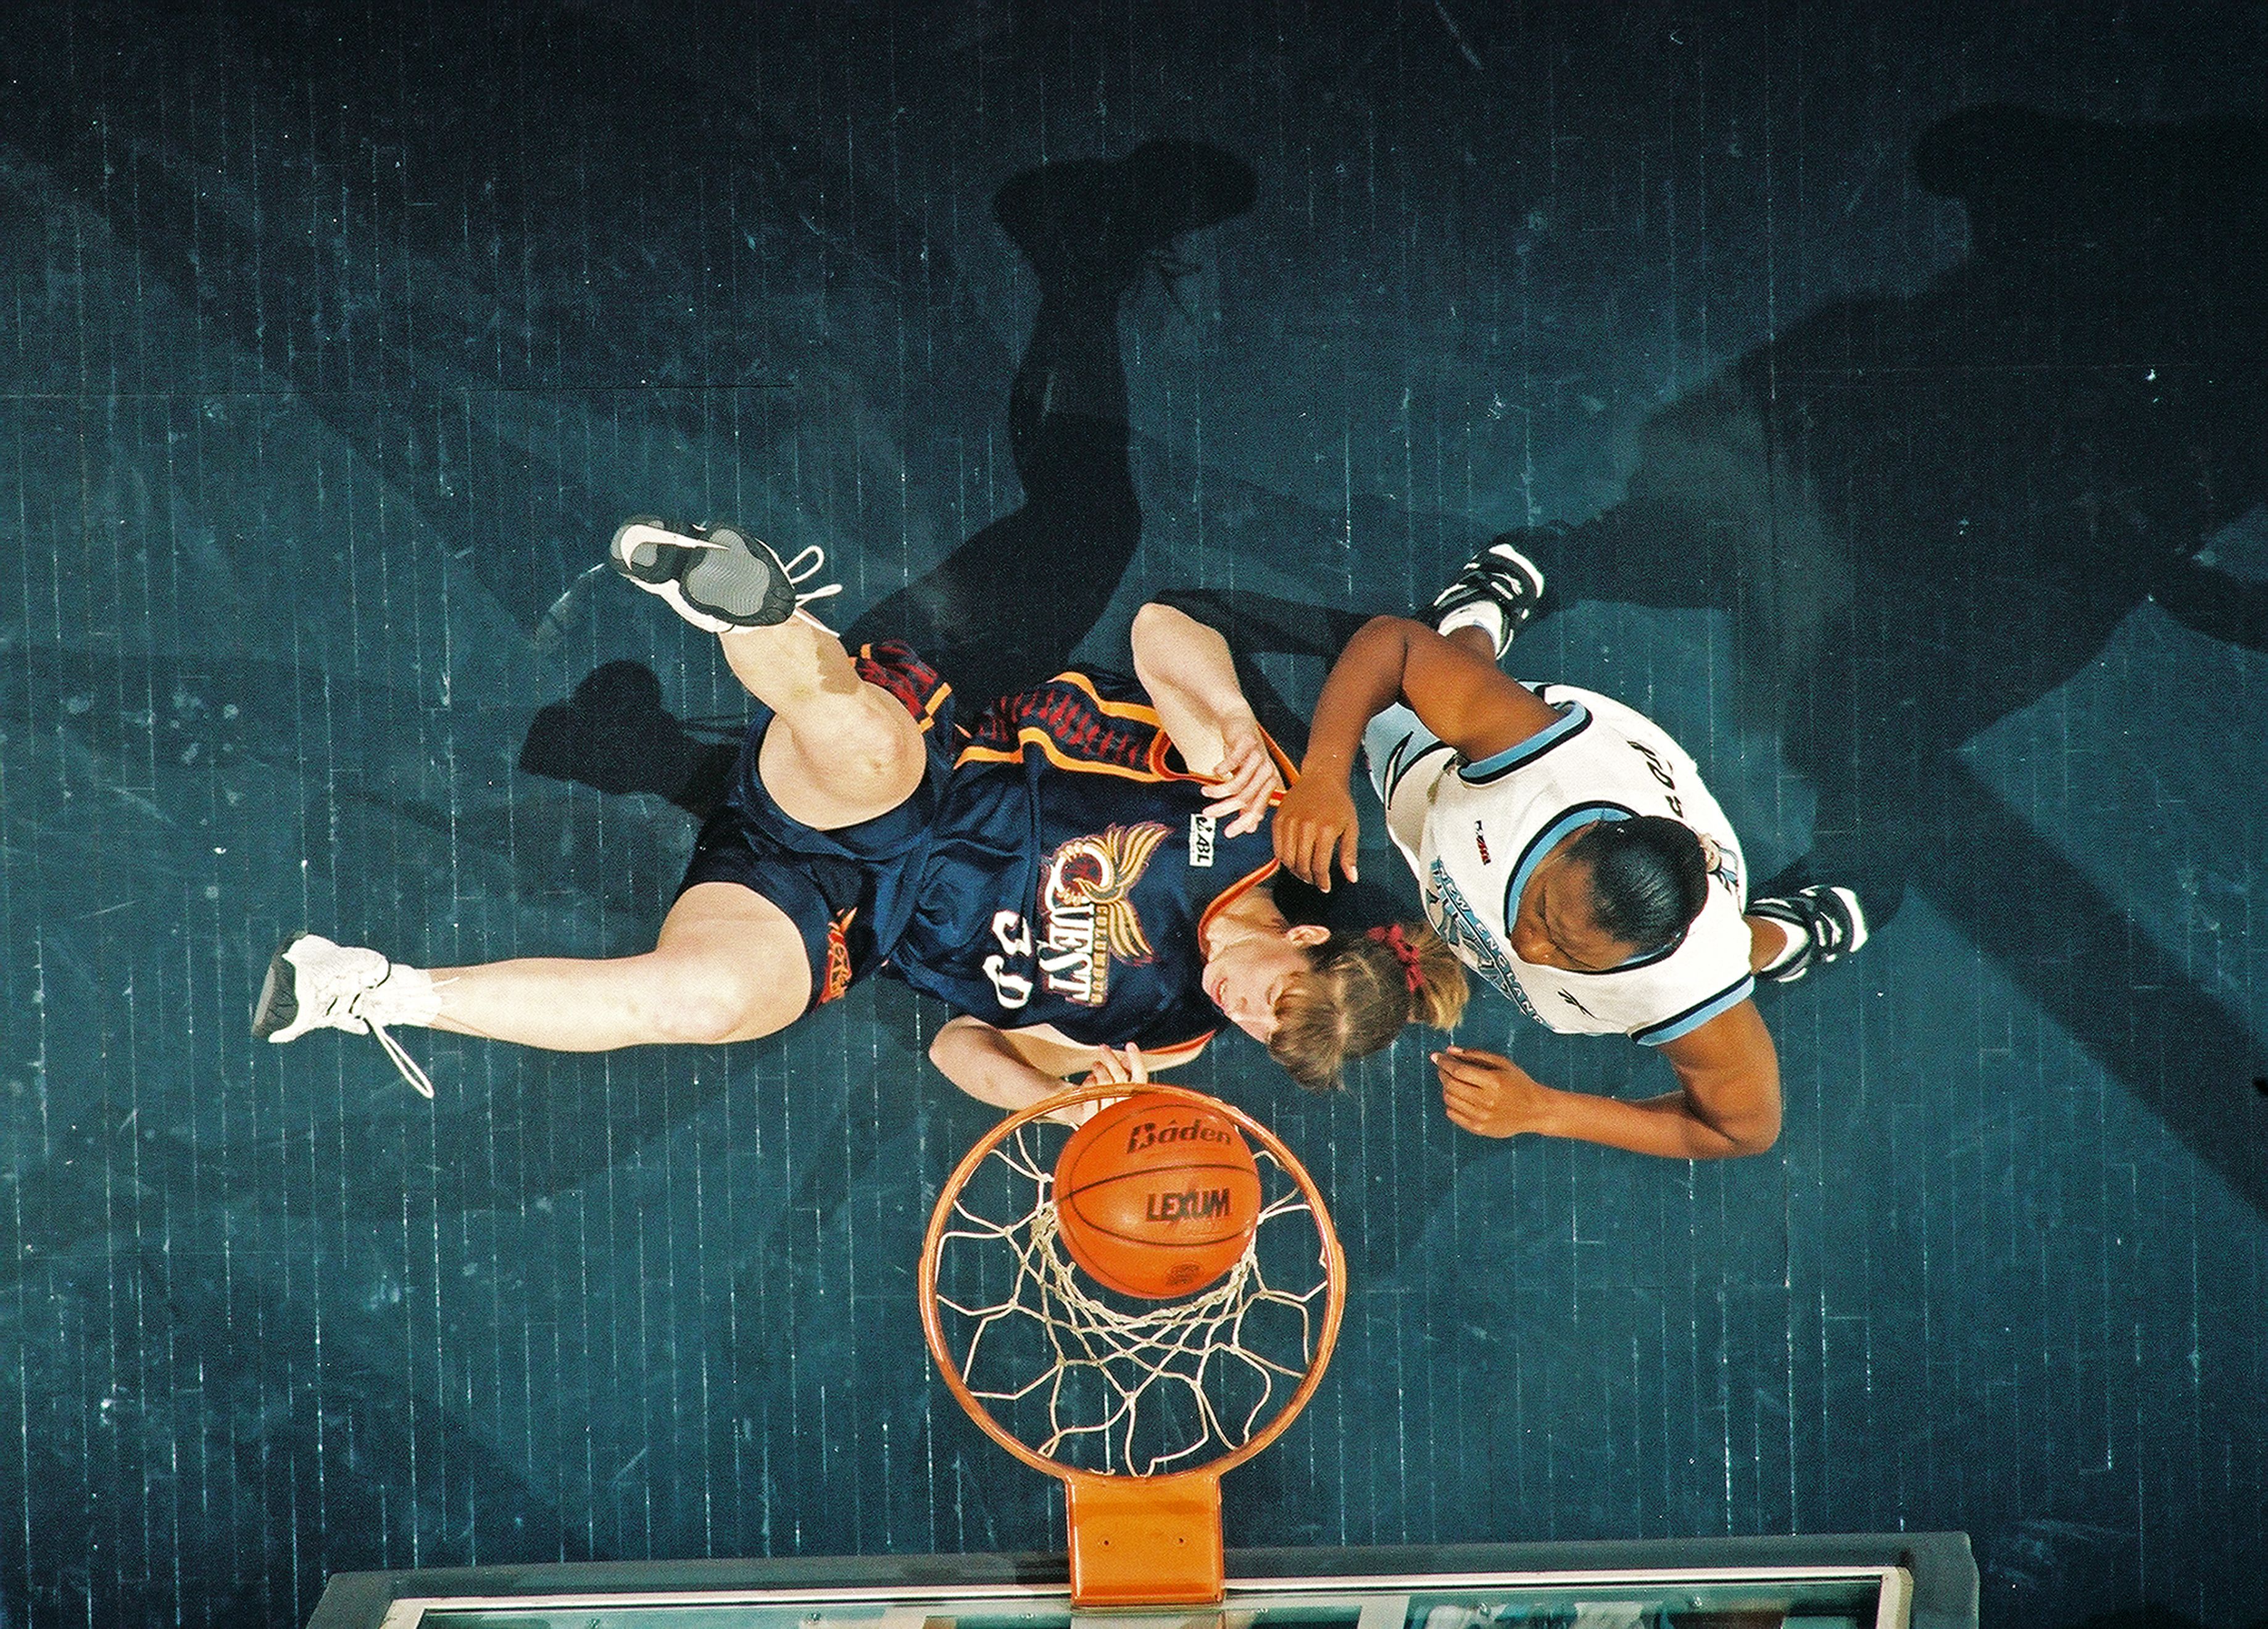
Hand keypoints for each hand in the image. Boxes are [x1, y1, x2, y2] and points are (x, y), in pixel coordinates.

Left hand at [1056, 1043, 1148, 1126]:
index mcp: (1139, 1106)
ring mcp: (1108, 1118)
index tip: (1130, 1045)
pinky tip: (1089, 1080)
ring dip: (1099, 1071)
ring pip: (1104, 1085)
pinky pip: (1089, 1096)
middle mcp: (1126, 1114)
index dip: (1136, 1060)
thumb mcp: (1122, 1092)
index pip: (1140, 1078)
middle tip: (1103, 1049)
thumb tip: (1127, 1058)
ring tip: (1096, 1065)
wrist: (1095, 1136)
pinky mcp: (1091, 1122)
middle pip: (1119, 1078)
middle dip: (1111, 1060)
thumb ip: (1127, 1076)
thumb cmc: (1111, 1111)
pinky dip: (1089, 1085)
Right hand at [1202, 715, 1283, 837]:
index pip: (1257, 809)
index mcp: (1269, 783)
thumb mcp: (1246, 780)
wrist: (1239, 722)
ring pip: (1238, 783)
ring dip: (1218, 791)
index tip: (1226, 833)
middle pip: (1245, 798)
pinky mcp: (1247, 743)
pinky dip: (1222, 769)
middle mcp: (1267, 771)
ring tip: (1205, 792)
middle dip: (1223, 808)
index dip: (1242, 823)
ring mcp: (1258, 756)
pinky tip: (1214, 771)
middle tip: (1207, 814)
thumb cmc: (1243, 754)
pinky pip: (1234, 761)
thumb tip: (1250, 828)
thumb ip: (1249, 802)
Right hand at [1272, 774, 1360, 891]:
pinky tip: (1293, 860)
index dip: (1322, 881)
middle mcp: (1306, 826)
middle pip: (1302, 864)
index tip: (1325, 887)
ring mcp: (1290, 822)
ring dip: (1295, 871)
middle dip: (1309, 878)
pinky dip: (1284, 858)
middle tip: (1314, 881)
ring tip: (1303, 873)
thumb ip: (1349, 854)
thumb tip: (1352, 878)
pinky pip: (1277, 847)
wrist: (1321, 777)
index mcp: (1326, 829)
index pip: (1320, 866)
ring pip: (1287, 859)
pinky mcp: (1279, 819)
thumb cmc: (1338, 802)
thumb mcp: (1351, 827)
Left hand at [1433, 1045, 1558, 1138]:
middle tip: (1443, 1067)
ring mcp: (1482, 1117)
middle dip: (1443, 1073)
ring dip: (1446, 1087)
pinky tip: (1459, 1097)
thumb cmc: (1518, 1083)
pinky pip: (1452, 1114)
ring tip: (1452, 1081)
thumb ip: (1475, 1055)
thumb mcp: (1502, 1063)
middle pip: (1451, 1085)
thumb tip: (1449, 1051)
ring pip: (1449, 1100)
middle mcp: (1486, 1101)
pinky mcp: (1479, 1129)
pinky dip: (1451, 1103)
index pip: (1458, 1071)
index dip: (1445, 1062)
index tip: (1438, 1056)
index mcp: (1493, 1082)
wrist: (1535, 1111)